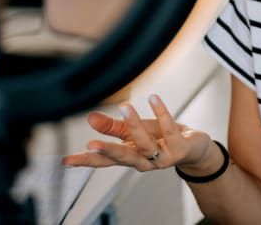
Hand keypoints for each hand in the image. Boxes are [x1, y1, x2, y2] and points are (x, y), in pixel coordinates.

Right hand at [62, 94, 211, 172]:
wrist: (194, 148)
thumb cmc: (160, 139)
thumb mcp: (133, 132)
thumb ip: (111, 127)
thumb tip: (89, 119)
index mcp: (129, 156)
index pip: (103, 161)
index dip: (85, 161)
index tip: (67, 161)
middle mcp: (144, 161)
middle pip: (124, 158)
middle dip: (108, 152)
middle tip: (91, 146)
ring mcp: (162, 157)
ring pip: (146, 144)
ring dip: (134, 126)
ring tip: (124, 107)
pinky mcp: (179, 148)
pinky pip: (169, 129)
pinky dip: (162, 113)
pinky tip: (153, 98)